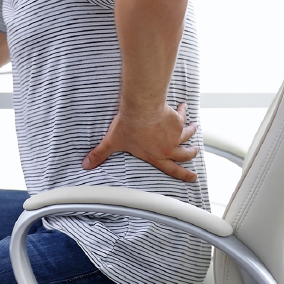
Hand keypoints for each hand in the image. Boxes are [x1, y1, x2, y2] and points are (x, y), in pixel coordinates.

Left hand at [82, 103, 199, 181]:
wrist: (141, 109)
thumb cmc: (128, 126)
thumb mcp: (112, 142)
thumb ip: (100, 154)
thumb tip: (86, 165)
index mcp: (155, 156)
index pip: (171, 170)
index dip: (183, 176)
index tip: (193, 177)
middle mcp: (168, 147)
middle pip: (184, 154)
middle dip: (191, 154)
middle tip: (196, 152)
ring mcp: (174, 133)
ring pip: (187, 134)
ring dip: (192, 131)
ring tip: (195, 127)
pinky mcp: (177, 120)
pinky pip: (182, 116)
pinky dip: (183, 111)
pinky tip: (183, 107)